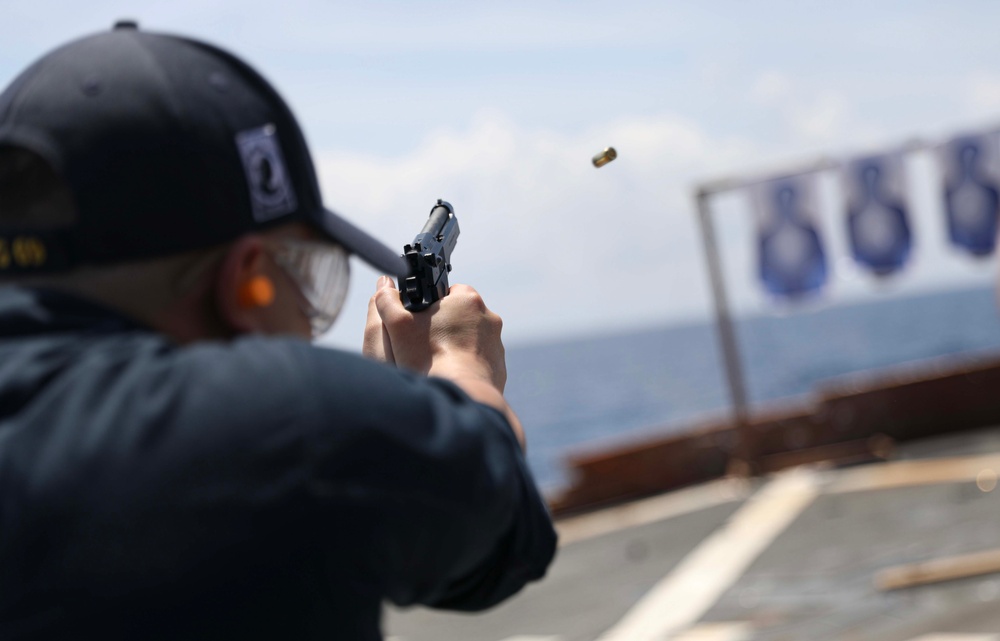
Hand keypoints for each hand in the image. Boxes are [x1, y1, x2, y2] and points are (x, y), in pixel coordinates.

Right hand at [363, 275, 522, 447]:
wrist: (462, 395)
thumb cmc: (429, 359)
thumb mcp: (398, 325)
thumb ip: (388, 301)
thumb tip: (385, 285)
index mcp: (468, 299)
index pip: (446, 292)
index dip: (429, 306)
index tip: (419, 320)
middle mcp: (489, 318)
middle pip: (459, 316)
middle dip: (443, 326)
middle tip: (424, 343)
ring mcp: (496, 343)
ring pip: (469, 339)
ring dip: (455, 347)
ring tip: (436, 363)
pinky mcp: (498, 367)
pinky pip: (478, 361)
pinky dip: (465, 367)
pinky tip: (450, 376)